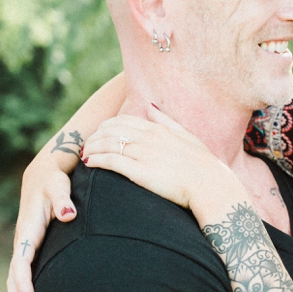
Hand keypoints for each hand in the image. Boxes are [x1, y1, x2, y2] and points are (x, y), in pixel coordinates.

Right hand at [7, 155, 77, 291]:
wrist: (43, 176)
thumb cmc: (54, 181)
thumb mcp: (58, 185)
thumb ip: (63, 199)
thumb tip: (68, 214)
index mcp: (27, 231)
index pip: (21, 262)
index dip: (23, 282)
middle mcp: (23, 243)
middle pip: (13, 279)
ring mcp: (25, 248)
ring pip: (15, 281)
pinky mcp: (31, 251)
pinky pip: (23, 277)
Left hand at [83, 105, 238, 215]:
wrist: (209, 185)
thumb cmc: (202, 164)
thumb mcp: (186, 135)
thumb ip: (166, 121)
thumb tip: (151, 106)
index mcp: (157, 129)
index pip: (123, 121)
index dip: (106, 126)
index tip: (99, 134)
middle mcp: (147, 138)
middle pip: (111, 130)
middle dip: (95, 136)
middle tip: (86, 145)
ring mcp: (142, 154)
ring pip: (107, 144)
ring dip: (91, 148)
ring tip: (83, 155)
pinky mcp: (138, 171)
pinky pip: (110, 161)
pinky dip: (96, 160)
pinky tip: (88, 163)